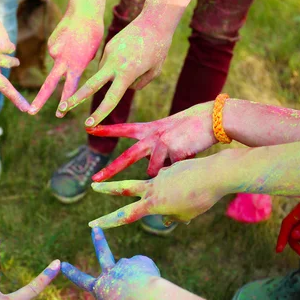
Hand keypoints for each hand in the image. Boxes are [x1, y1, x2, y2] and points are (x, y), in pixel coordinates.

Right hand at [29, 10, 103, 114]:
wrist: (84, 11)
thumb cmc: (93, 33)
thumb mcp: (92, 54)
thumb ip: (79, 65)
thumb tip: (68, 69)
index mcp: (77, 66)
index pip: (69, 89)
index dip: (65, 103)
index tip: (59, 115)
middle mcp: (63, 61)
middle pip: (49, 84)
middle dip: (40, 100)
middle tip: (31, 112)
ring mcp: (54, 52)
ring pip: (57, 62)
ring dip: (64, 57)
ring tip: (75, 43)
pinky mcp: (50, 44)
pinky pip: (55, 51)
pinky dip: (61, 48)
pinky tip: (68, 38)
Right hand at [57, 11, 176, 126]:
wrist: (154, 20)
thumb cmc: (159, 48)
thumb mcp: (154, 71)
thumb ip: (138, 84)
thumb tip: (123, 88)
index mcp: (127, 73)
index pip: (111, 99)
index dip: (99, 113)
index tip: (89, 124)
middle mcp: (114, 64)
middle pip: (91, 86)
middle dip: (75, 99)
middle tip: (62, 108)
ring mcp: (109, 54)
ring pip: (103, 73)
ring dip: (111, 75)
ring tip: (135, 59)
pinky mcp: (108, 46)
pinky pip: (107, 62)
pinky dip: (114, 63)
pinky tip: (128, 52)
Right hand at [61, 227, 159, 299]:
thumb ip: (124, 298)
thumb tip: (135, 285)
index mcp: (100, 289)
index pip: (82, 280)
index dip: (72, 273)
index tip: (62, 264)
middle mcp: (109, 273)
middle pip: (103, 252)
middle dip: (98, 240)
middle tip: (95, 228)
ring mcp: (123, 264)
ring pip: (134, 271)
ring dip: (140, 279)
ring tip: (146, 291)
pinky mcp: (139, 259)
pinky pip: (147, 269)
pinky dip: (151, 277)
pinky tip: (152, 284)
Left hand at [87, 103, 216, 180]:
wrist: (212, 119)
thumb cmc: (189, 126)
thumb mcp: (166, 129)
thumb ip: (155, 146)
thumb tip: (149, 168)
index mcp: (148, 129)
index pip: (123, 128)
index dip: (105, 128)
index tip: (87, 128)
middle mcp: (152, 137)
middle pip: (127, 157)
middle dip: (110, 170)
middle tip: (94, 180)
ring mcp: (163, 145)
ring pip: (153, 171)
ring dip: (162, 172)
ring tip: (175, 160)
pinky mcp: (176, 153)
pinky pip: (172, 172)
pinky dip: (178, 170)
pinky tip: (187, 158)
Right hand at [89, 158, 225, 227]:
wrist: (215, 173)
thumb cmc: (201, 198)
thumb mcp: (186, 214)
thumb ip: (172, 217)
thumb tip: (167, 219)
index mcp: (153, 203)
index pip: (125, 215)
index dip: (108, 221)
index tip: (93, 223)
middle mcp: (152, 187)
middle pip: (124, 187)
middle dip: (107, 188)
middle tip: (93, 185)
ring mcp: (160, 175)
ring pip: (154, 185)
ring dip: (168, 194)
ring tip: (190, 196)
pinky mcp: (171, 167)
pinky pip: (172, 180)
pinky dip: (181, 186)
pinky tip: (197, 185)